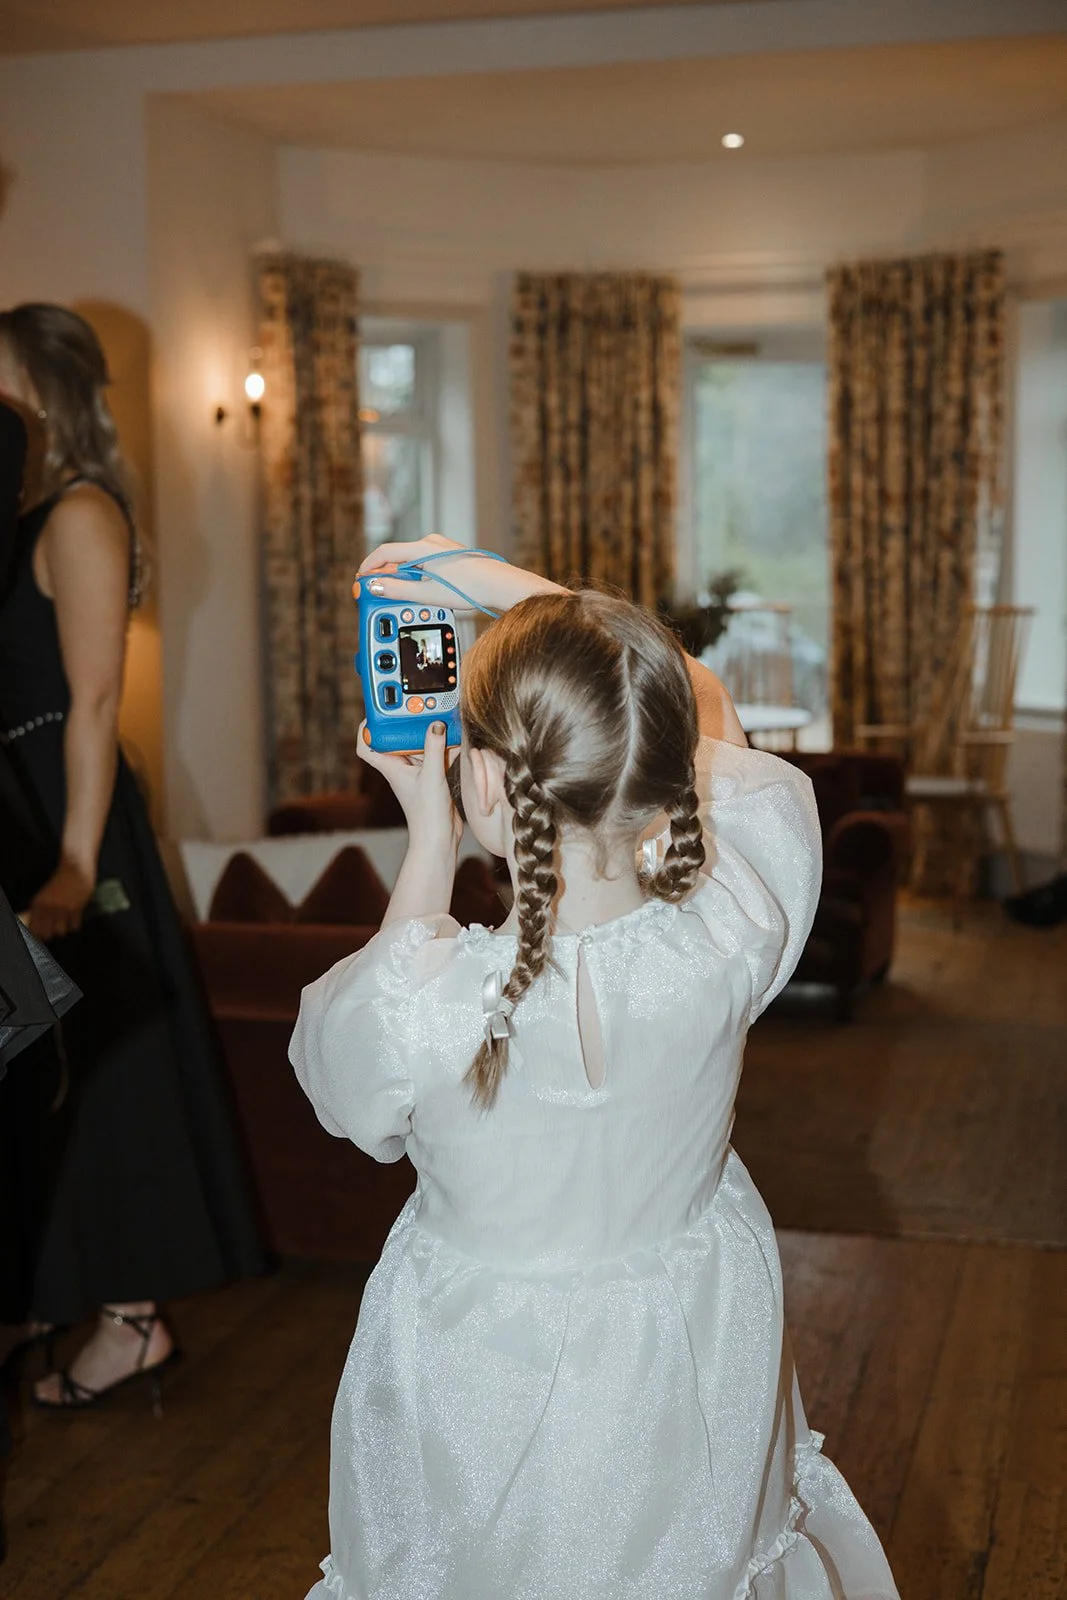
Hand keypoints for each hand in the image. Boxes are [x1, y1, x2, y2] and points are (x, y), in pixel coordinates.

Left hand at [28, 857, 93, 940]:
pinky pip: (74, 926)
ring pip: (61, 932)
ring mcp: (62, 909)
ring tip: (65, 922)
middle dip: (51, 933)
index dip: (38, 935)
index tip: (42, 935)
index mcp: (37, 904)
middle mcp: (48, 908)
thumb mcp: (45, 894)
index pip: (34, 929)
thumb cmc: (61, 881)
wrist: (75, 869)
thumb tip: (38, 927)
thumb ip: (41, 910)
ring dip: (63, 929)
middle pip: (46, 934)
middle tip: (54, 928)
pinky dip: (74, 925)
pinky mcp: (76, 909)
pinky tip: (74, 918)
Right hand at [356, 535, 564, 615]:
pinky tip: (420, 590)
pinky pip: (424, 563)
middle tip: (377, 592)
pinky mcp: (450, 555)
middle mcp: (431, 543)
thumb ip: (397, 590)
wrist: (499, 585)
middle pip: (397, 557)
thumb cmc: (469, 587)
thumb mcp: (427, 594)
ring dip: (402, 577)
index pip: (385, 552)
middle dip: (384, 575)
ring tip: (401, 596)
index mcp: (422, 548)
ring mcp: (441, 548)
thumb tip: (374, 586)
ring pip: (411, 561)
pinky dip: (416, 575)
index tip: (360, 579)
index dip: (368, 566)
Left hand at [357, 719, 461, 852]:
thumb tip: (435, 724)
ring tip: (440, 716)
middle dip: (407, 722)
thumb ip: (433, 748)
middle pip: (398, 738)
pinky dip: (445, 745)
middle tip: (417, 705)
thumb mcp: (431, 776)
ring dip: (429, 732)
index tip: (376, 710)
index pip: (367, 744)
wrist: (438, 839)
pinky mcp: (432, 777)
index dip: (366, 727)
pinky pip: (436, 754)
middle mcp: (401, 767)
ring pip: (419, 745)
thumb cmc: (426, 814)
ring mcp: (416, 772)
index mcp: (391, 766)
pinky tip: (457, 738)